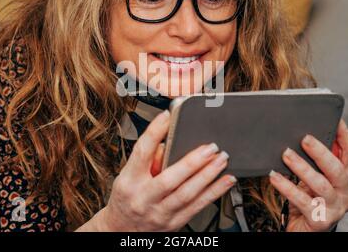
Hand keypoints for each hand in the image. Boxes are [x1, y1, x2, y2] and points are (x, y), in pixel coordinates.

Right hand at [80, 110, 236, 231]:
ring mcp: (159, 213)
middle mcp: (144, 198)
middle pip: (170, 178)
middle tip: (210, 147)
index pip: (141, 152)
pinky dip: (214, 192)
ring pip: (187, 194)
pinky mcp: (174, 222)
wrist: (122, 230)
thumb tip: (166, 143)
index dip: (154, 132)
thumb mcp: (127, 176)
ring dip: (208, 175)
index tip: (167, 116)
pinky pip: (198, 207)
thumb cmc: (127, 198)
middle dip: (193, 161)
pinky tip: (226, 180)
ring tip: (221, 159)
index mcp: (130, 181)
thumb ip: (146, 159)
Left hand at [269, 119, 347, 231]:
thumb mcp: (316, 176)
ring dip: (302, 167)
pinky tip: (274, 176)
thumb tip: (304, 133)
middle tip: (304, 138)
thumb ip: (317, 159)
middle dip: (320, 152)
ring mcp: (335, 208)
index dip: (343, 134)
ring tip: (285, 154)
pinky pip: (302, 201)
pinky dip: (287, 187)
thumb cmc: (309, 197)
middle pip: (337, 169)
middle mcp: (346, 192)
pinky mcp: (320, 220)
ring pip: (321, 184)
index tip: (334, 118)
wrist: (304, 229)